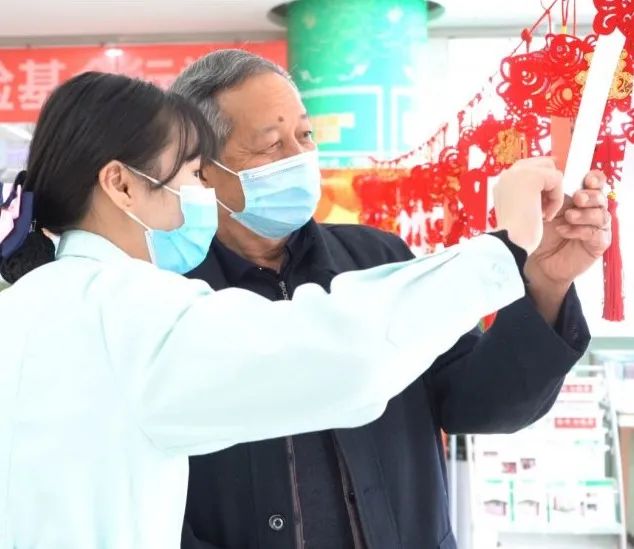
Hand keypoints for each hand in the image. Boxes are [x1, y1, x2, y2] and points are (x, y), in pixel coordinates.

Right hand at [494, 157, 564, 254]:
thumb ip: (529, 193)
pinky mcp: (531, 177)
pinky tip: (545, 215)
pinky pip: (557, 179)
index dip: (543, 185)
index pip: (531, 169)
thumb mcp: (521, 209)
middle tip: (542, 210)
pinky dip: (556, 199)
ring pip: (551, 170)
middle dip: (550, 186)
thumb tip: (550, 181)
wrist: (509, 244)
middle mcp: (507, 174)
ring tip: (543, 213)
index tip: (538, 207)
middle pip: (543, 164)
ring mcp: (517, 173)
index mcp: (503, 183)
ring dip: (553, 193)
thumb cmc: (516, 235)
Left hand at [525, 169, 611, 286]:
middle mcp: (590, 210)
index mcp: (578, 197)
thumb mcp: (539, 206)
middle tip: (577, 198)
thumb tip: (546, 169)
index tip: (585, 179)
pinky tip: (564, 231)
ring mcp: (595, 227)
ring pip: (601, 214)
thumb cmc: (538, 232)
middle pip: (602, 196)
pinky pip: (596, 234)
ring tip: (568, 216)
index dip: (594, 178)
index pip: (594, 182)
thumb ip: (546, 189)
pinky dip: (580, 230)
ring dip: (584, 214)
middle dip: (591, 195)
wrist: (535, 261)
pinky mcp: (597, 244)